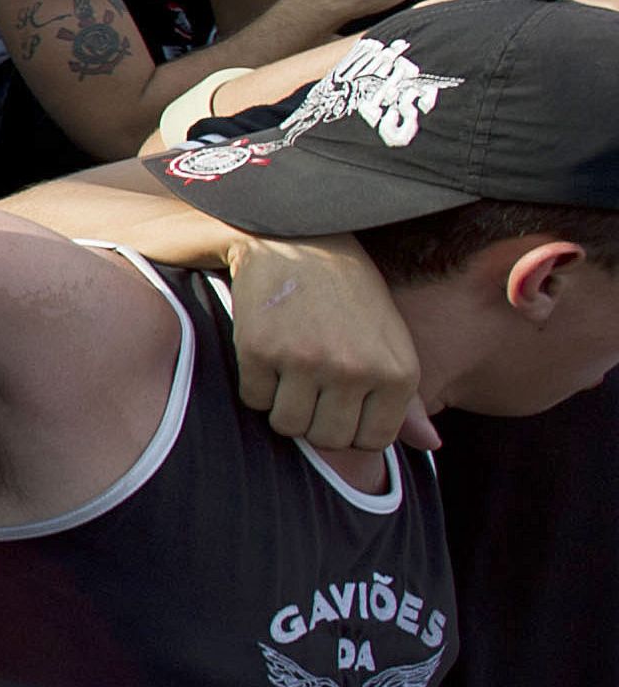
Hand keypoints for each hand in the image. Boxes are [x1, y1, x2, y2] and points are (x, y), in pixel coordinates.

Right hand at [221, 232, 427, 451]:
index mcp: (397, 372)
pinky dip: (256, 384)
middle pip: (327, 439)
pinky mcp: (261, 350)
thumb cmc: (351, 296)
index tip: (340, 402)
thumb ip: (409, 401)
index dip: (350, 428)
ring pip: (287, 425)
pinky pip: (254, 399)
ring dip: (283, 406)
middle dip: (314, 421)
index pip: (371, 441)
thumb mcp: (391, 343)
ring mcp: (306, 361)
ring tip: (289, 373)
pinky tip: (268, 355)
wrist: (300, 241)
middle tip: (310, 389)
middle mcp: (355, 370)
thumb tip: (431, 445)